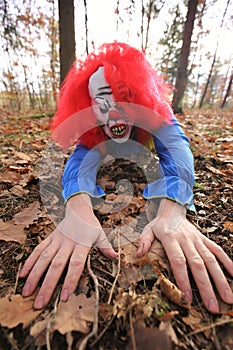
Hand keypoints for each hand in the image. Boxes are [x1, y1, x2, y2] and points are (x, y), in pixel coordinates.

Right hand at [20, 194, 116, 308]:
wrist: (78, 209)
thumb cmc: (91, 225)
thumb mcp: (101, 234)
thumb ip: (106, 247)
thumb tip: (116, 257)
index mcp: (82, 243)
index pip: (76, 264)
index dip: (70, 280)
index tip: (64, 296)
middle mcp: (67, 243)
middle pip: (57, 265)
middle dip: (47, 285)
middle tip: (40, 303)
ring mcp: (56, 241)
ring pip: (44, 259)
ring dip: (34, 276)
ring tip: (27, 292)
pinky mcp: (49, 238)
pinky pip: (38, 250)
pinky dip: (30, 262)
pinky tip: (23, 275)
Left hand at [136, 199, 232, 312]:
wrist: (172, 210)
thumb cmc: (159, 225)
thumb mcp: (147, 230)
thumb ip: (143, 241)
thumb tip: (137, 254)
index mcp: (171, 239)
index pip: (178, 261)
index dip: (183, 279)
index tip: (188, 297)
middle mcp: (186, 240)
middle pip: (198, 264)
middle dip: (206, 287)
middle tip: (212, 306)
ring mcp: (197, 240)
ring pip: (211, 260)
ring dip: (220, 279)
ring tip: (228, 298)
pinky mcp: (205, 239)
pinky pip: (218, 250)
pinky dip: (227, 262)